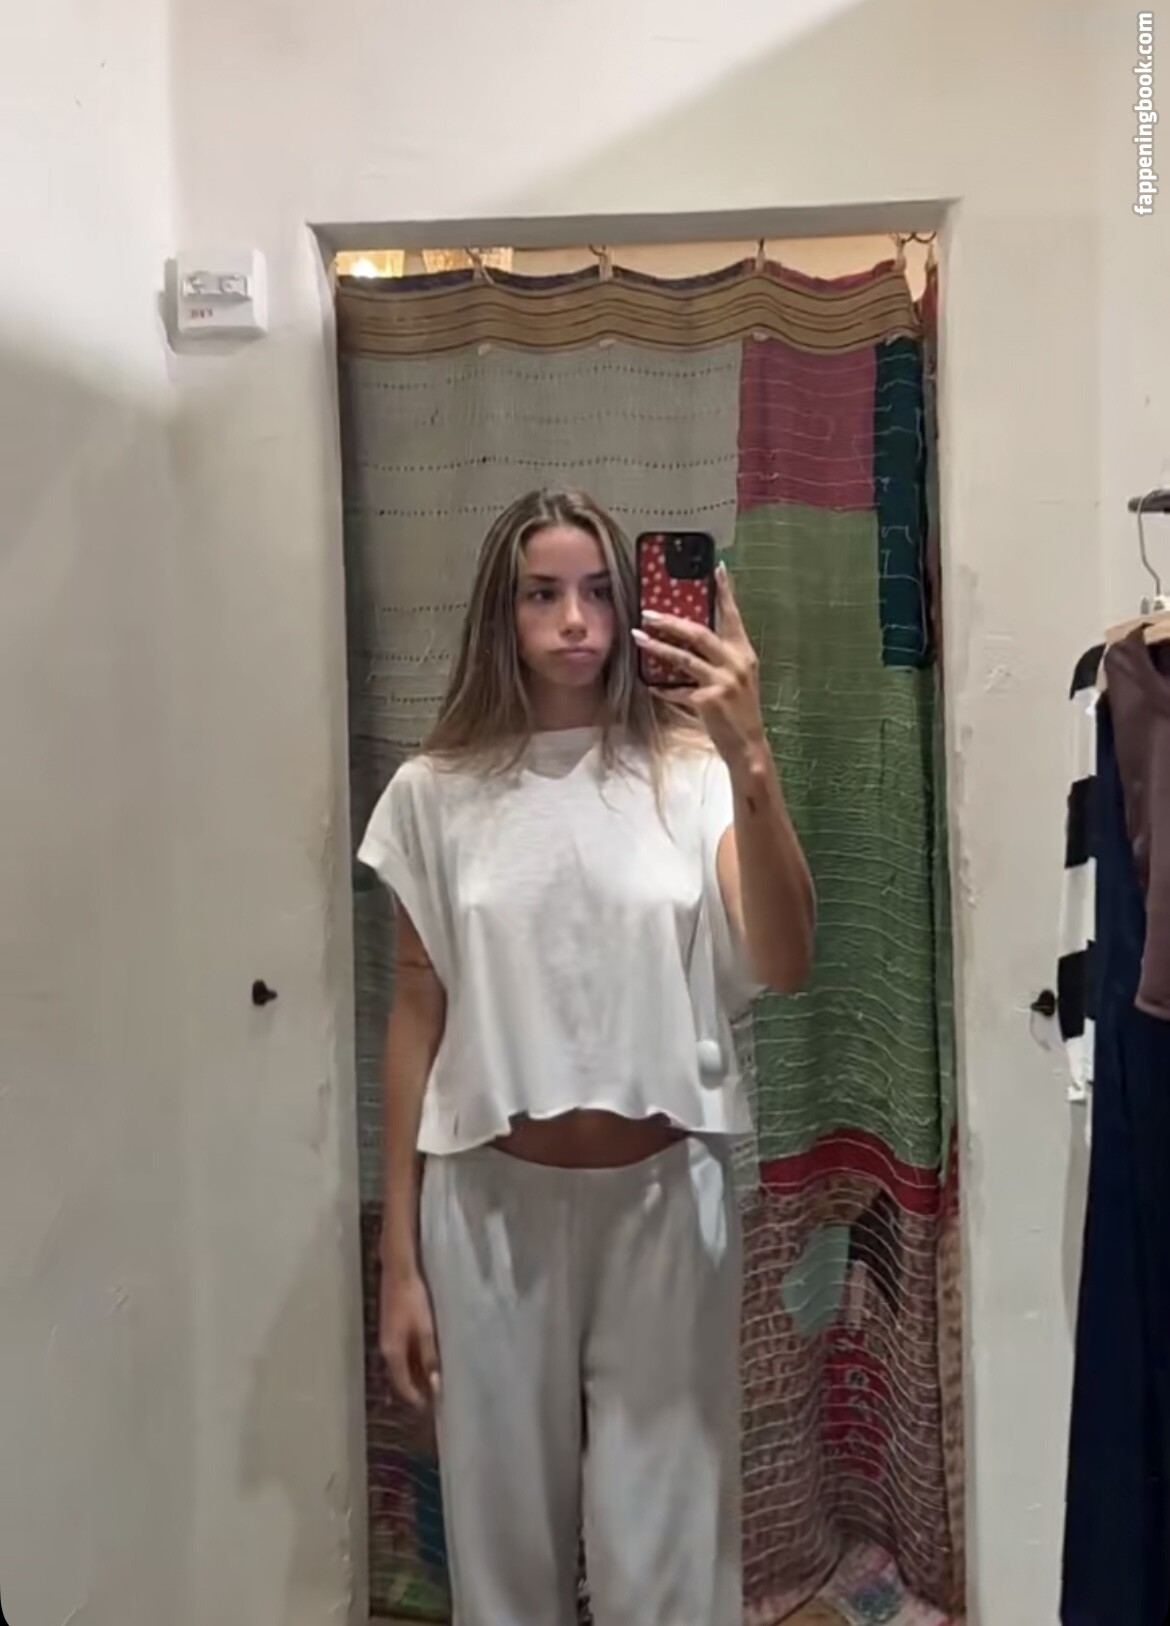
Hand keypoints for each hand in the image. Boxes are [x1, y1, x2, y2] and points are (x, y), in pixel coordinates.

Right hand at [380, 1265, 439, 1410]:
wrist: (399, 1272)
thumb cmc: (413, 1299)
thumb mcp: (425, 1330)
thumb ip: (429, 1357)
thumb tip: (435, 1385)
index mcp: (392, 1352)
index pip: (403, 1384)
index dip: (416, 1398)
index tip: (432, 1409)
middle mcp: (386, 1349)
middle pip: (400, 1376)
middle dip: (416, 1389)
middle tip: (436, 1399)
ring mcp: (388, 1338)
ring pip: (402, 1365)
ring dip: (415, 1376)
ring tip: (434, 1383)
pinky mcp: (393, 1329)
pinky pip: (402, 1353)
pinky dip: (414, 1362)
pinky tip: (427, 1361)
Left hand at [633, 564, 765, 764]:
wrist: (747, 744)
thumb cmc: (739, 711)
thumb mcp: (737, 679)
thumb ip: (719, 659)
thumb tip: (689, 642)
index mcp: (743, 653)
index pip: (733, 616)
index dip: (725, 592)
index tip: (717, 568)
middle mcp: (735, 663)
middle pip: (699, 633)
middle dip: (670, 621)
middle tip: (648, 613)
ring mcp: (722, 681)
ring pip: (683, 658)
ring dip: (657, 648)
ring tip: (638, 638)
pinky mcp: (708, 700)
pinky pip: (678, 689)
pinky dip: (662, 688)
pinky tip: (650, 685)